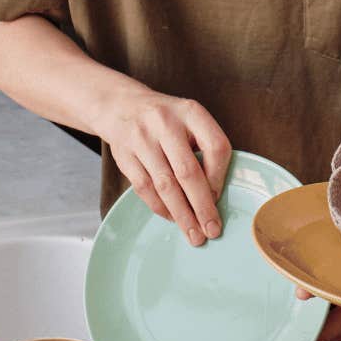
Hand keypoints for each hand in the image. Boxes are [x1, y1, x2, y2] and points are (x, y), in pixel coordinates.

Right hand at [96, 87, 231, 246]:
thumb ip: (205, 149)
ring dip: (181, 214)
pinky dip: (160, 207)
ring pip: (165, 185)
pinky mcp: (124, 155)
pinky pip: (144, 188)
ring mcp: (141, 138)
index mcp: (190, 112)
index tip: (219, 198)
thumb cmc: (165, 120)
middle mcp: (165, 122)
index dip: (220, 177)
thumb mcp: (189, 121)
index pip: (215, 147)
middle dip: (202, 206)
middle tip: (212, 230)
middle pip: (188, 172)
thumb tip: (216, 196)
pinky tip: (171, 218)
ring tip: (193, 234)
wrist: (121, 106)